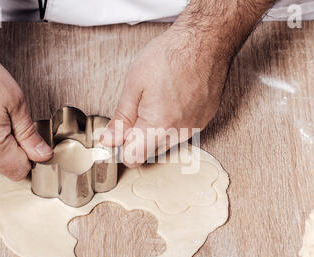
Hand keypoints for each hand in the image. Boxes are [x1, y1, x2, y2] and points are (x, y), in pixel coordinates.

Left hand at [101, 27, 229, 166]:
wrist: (204, 42)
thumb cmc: (170, 56)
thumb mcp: (133, 84)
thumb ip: (121, 118)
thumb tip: (109, 139)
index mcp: (158, 126)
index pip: (134, 159)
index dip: (122, 148)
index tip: (118, 135)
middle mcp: (179, 133)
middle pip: (150, 152)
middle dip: (139, 138)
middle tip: (137, 111)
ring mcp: (194, 128)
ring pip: (167, 142)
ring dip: (157, 130)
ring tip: (158, 101)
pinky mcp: (204, 120)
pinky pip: (183, 131)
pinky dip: (174, 122)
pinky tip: (173, 100)